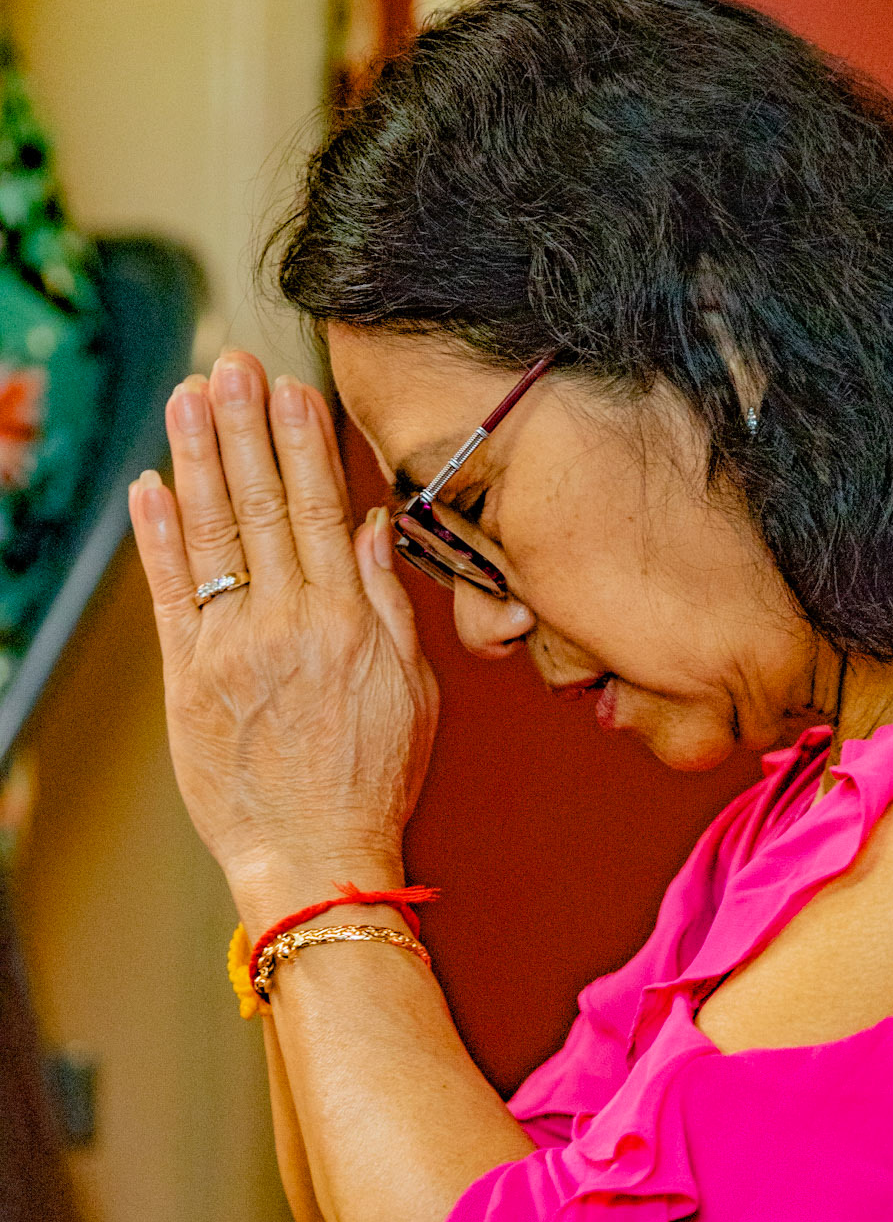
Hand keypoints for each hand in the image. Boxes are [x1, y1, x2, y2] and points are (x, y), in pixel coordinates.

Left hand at [129, 350, 439, 923]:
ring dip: (195, 457)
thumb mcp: (412, 690)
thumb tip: (370, 524)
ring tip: (188, 396)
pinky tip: (150, 484)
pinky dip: (156, 536)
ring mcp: (228, 650)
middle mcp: (284, 626)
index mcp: (346, 624)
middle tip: (229, 363)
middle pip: (258, 505)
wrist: (314, 858)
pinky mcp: (185, 679)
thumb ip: (388, 602)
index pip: (317, 508)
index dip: (299, 441)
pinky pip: (169, 593)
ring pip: (208, 534)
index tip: (288, 386)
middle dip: (243, 426)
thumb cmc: (372, 781)